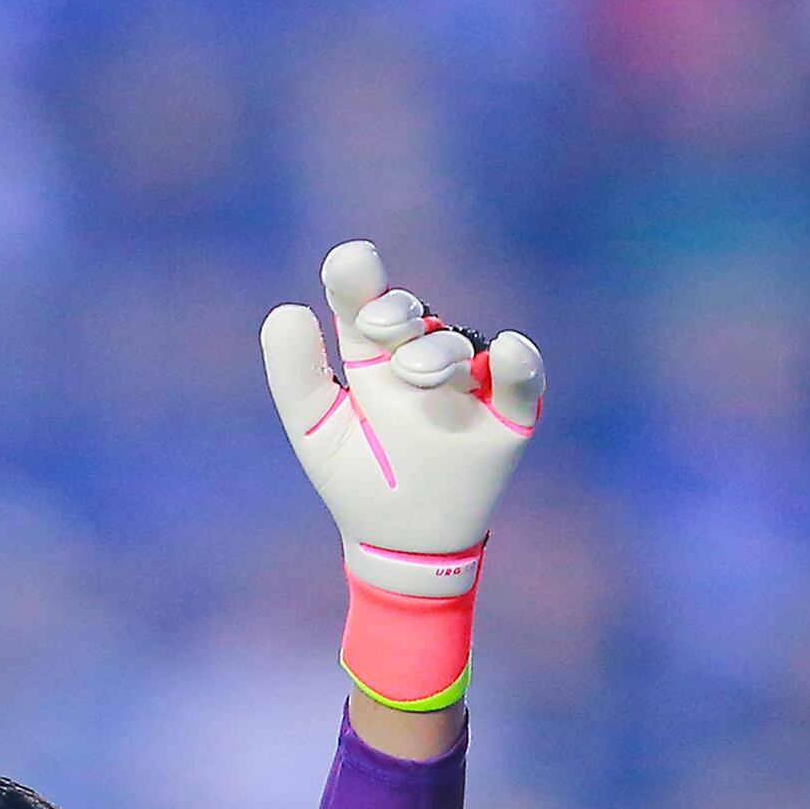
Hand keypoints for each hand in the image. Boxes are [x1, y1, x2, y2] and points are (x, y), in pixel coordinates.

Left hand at [262, 242, 543, 715]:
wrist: (403, 545)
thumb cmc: (359, 478)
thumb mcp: (317, 432)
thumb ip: (297, 376)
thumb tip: (286, 310)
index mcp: (372, 356)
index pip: (365, 301)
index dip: (358, 277)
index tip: (350, 263)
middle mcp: (421, 358)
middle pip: (414, 315)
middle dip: (396, 312)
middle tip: (377, 326)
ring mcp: (468, 384)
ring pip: (461, 345)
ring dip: (439, 352)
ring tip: (414, 374)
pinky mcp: (510, 415)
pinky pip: (523, 380)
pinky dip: (519, 364)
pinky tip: (508, 351)